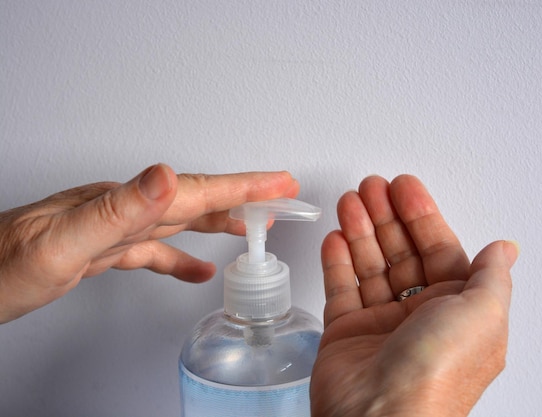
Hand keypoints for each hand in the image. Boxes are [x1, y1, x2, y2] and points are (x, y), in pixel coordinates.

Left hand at [0, 164, 298, 322]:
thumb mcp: (58, 245)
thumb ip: (115, 211)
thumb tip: (165, 175)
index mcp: (122, 204)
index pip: (196, 190)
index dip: (243, 186)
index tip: (279, 183)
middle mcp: (122, 209)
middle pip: (196, 199)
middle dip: (244, 195)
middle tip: (281, 194)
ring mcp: (113, 229)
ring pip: (181, 221)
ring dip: (220, 220)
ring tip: (252, 226)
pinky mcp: (104, 251)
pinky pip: (155, 251)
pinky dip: (183, 258)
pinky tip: (198, 268)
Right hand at [311, 175, 518, 416]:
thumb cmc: (437, 372)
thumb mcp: (484, 315)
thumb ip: (492, 277)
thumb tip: (505, 248)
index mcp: (457, 311)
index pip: (439, 250)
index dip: (422, 216)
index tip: (404, 187)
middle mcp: (420, 317)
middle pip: (401, 254)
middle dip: (386, 217)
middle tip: (371, 186)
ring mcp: (381, 325)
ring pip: (370, 267)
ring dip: (360, 231)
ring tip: (350, 201)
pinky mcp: (346, 334)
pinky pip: (341, 289)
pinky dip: (337, 262)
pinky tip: (335, 237)